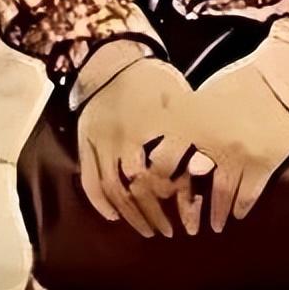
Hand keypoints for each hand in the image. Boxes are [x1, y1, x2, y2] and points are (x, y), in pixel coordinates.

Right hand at [76, 57, 194, 237]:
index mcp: (144, 128)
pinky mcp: (85, 141)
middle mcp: (118, 138)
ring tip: (146, 229)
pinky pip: (88, 178)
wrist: (114, 58)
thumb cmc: (153, 80)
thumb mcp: (178, 99)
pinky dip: (98, 201)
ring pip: (111, 188)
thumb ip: (188, 132)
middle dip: (152, 213)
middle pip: (133, 187)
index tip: (188, 206)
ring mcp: (98, 141)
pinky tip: (112, 215)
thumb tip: (203, 167)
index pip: (157, 174)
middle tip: (168, 231)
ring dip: (128, 213)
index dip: (172, 196)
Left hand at [149, 60, 288, 233]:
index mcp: (192, 119)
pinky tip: (237, 215)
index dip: (157, 172)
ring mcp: (238, 154)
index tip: (155, 185)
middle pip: (189, 179)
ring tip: (211, 227)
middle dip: (182, 199)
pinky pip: (249, 194)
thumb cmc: (239, 83)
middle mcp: (210, 139)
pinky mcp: (263, 163)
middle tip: (180, 212)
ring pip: (220, 194)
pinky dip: (241, 207)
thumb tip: (167, 138)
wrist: (281, 79)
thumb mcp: (203, 94)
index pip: (164, 154)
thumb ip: (186, 119)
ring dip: (215, 213)